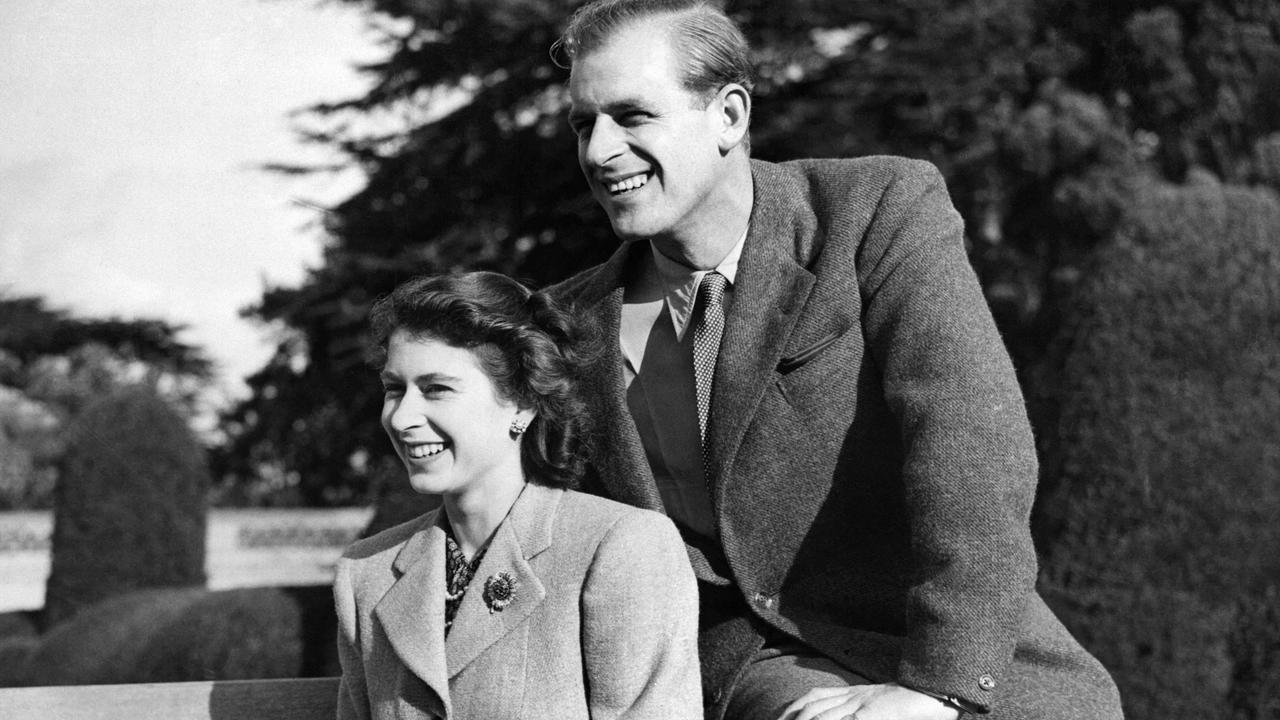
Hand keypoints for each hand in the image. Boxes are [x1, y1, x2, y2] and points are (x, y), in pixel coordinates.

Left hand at [777, 682, 960, 719]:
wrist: (938, 687)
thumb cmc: (916, 702)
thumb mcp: (882, 706)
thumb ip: (862, 711)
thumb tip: (852, 713)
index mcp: (855, 694)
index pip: (815, 698)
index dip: (793, 708)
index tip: (781, 717)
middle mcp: (854, 696)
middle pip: (812, 707)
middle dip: (791, 718)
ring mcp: (863, 704)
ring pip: (823, 715)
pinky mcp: (873, 712)